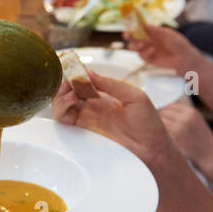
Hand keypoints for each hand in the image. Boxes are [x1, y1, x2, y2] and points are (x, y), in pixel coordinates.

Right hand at [50, 68, 174, 169]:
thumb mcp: (133, 96)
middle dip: (63, 80)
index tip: (71, 60)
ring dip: (60, 93)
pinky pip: (63, 118)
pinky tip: (72, 98)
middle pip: (68, 91)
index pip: (82, 81)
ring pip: (61, 104)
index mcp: (103, 97)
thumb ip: (111, 85)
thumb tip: (88, 73)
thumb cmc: (148, 125)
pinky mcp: (82, 132)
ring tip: (69, 87)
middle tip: (66, 73)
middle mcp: (91, 108)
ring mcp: (86, 120)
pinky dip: (62, 107)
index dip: (74, 72)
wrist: (152, 151)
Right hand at [126, 22, 199, 75]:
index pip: (138, 28)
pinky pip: (141, 55)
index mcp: (151, 32)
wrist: (183, 57)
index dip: (132, 27)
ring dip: (135, 45)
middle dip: (129, 36)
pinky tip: (152, 50)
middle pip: (133, 38)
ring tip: (142, 44)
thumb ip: (155, 30)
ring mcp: (147, 50)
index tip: (128, 25)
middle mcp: (147, 40)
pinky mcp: (148, 59)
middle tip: (128, 35)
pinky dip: (145, 53)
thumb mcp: (167, 34)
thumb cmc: (177, 42)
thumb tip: (144, 24)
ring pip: (133, 47)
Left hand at [158, 98, 212, 166]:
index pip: (170, 106)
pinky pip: (161, 134)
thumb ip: (184, 115)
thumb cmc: (203, 140)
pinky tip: (163, 141)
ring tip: (160, 135)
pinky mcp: (174, 140)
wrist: (211, 156)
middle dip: (160, 120)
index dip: (164, 112)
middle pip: (163, 114)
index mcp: (191, 112)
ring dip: (158, 128)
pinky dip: (160, 136)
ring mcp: (179, 129)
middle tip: (158, 127)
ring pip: (160, 123)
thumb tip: (164, 111)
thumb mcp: (197, 122)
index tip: (162, 117)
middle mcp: (185, 119)